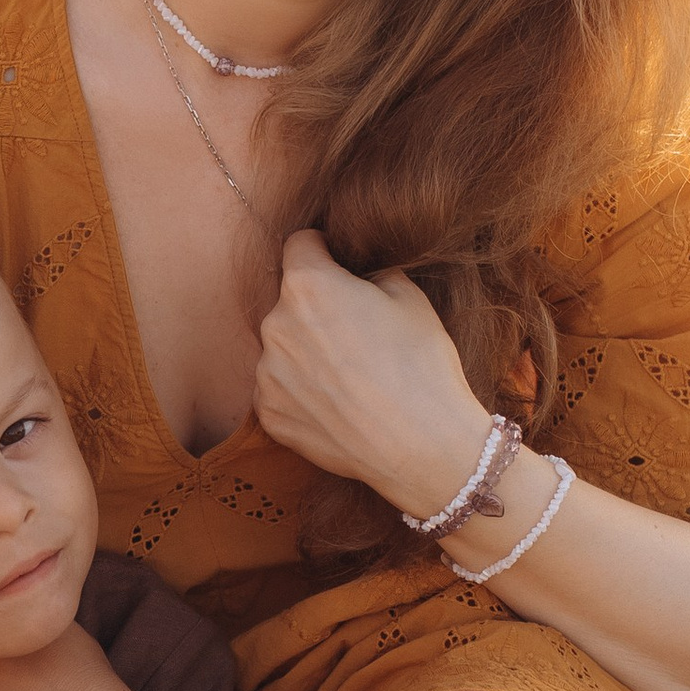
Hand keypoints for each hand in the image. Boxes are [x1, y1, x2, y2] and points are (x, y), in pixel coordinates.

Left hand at [252, 230, 485, 519]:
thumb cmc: (421, 366)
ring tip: (351, 376)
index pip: (300, 244)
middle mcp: (275, 325)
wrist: (422, 445)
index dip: (325, 250)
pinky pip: (281, 388)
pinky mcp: (269, 414)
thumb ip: (371, 272)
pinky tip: (339, 404)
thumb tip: (358, 272)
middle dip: (317, 307)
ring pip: (285, 346)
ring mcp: (267, 374)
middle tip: (357, 332)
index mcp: (307, 285)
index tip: (340, 265)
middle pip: (291, 300)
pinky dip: (302, 391)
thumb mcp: (409, 296)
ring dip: (307, 351)